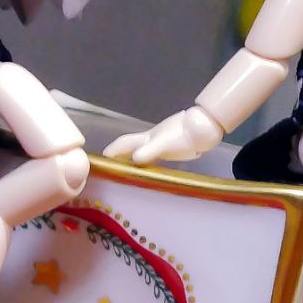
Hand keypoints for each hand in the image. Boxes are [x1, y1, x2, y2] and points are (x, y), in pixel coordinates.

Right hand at [103, 106, 223, 165]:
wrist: (202, 129)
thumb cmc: (181, 134)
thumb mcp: (163, 143)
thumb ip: (149, 151)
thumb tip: (134, 160)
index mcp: (145, 138)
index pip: (123, 143)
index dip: (112, 151)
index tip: (100, 160)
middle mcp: (149, 141)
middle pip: (129, 148)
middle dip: (118, 156)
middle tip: (110, 169)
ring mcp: (159, 144)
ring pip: (139, 153)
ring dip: (131, 161)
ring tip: (124, 173)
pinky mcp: (169, 149)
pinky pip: (151, 158)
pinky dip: (145, 164)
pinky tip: (146, 171)